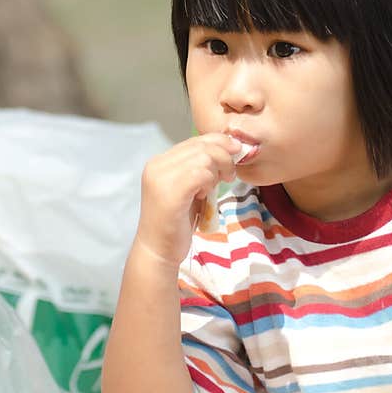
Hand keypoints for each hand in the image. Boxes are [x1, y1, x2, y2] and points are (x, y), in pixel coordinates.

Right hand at [134, 133, 239, 267]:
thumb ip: (198, 169)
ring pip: (203, 157)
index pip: (194, 141)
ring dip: (218, 171)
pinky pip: (200, 173)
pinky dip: (210, 182)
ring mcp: (161, 177)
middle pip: (201, 145)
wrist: (158, 251)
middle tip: (229, 176)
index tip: (234, 156)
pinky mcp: (170, 191)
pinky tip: (206, 195)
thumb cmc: (176, 222)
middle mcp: (157, 165)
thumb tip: (226, 150)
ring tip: (215, 187)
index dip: (219, 144)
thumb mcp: (188, 189)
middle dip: (224, 156)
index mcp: (159, 162)